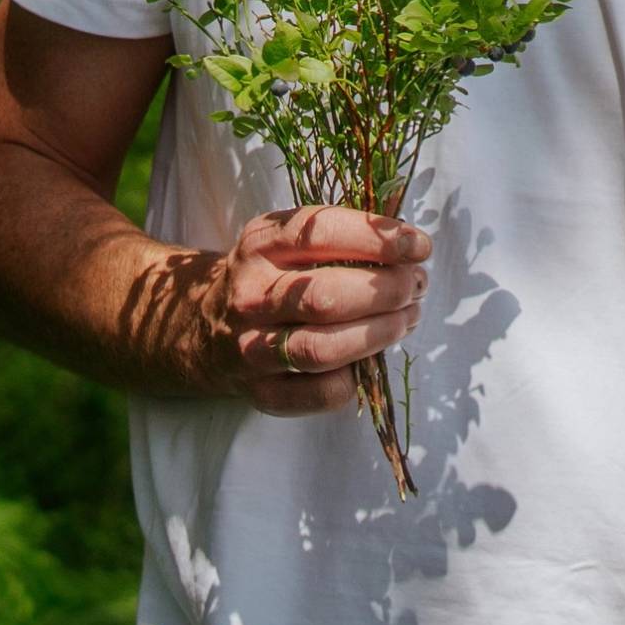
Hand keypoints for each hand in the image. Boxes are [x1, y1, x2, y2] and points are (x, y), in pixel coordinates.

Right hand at [212, 205, 432, 415]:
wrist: (206, 329)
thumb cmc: (271, 278)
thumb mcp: (287, 242)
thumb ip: (339, 238)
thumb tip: (409, 248)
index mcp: (259, 245)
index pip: (318, 232)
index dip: (375, 238)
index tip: (418, 245)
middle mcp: (250, 295)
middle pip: (325, 297)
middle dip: (385, 291)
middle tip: (415, 285)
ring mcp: (252, 348)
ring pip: (322, 348)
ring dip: (379, 333)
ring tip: (406, 317)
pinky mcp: (263, 392)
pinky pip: (322, 392)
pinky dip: (357, 376)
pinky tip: (368, 357)